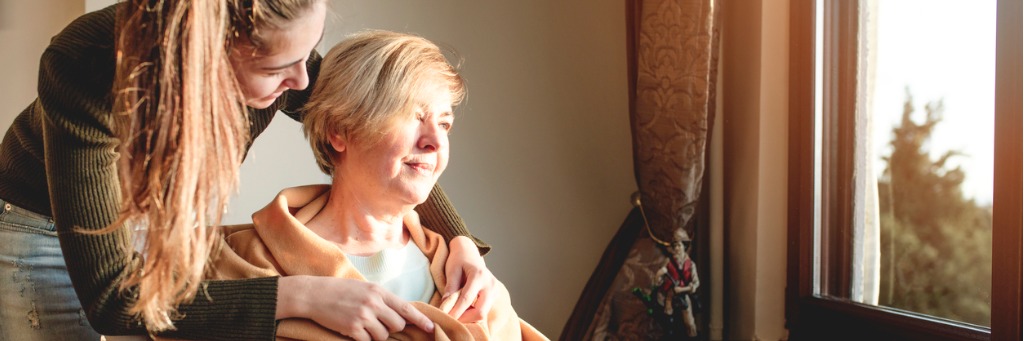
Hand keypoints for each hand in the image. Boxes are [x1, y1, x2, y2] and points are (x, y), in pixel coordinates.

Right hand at [277, 276, 433, 340]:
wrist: (314, 294)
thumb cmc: (340, 290)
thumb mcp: (364, 288)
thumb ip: (381, 299)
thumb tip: (400, 313)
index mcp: (379, 291)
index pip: (406, 308)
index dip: (420, 320)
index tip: (431, 328)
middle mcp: (374, 303)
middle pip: (397, 325)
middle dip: (392, 329)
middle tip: (379, 324)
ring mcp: (363, 316)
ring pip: (383, 336)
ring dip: (376, 335)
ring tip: (362, 325)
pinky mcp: (352, 329)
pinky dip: (363, 339)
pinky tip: (353, 330)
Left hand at [443, 236, 496, 321]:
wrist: (469, 252)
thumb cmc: (459, 260)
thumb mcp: (452, 270)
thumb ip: (450, 288)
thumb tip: (445, 307)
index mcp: (479, 276)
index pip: (467, 300)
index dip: (455, 312)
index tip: (445, 318)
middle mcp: (490, 285)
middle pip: (480, 312)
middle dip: (465, 319)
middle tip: (450, 319)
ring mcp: (494, 291)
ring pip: (483, 314)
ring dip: (469, 318)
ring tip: (455, 314)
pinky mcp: (494, 296)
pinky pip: (484, 311)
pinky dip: (473, 315)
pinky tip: (463, 312)